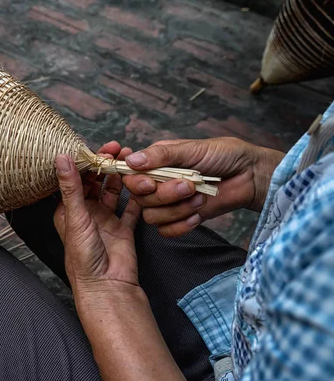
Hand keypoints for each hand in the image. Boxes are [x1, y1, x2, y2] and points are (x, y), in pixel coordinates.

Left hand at [53, 142, 141, 289]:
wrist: (106, 286)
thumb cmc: (83, 256)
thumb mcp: (75, 217)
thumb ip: (71, 187)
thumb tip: (62, 158)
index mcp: (70, 210)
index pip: (78, 179)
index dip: (88, 161)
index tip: (99, 147)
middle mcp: (87, 213)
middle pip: (97, 182)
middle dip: (106, 165)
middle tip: (119, 149)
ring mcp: (106, 220)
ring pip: (114, 192)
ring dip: (121, 177)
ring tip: (131, 161)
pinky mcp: (123, 228)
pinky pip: (131, 208)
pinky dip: (137, 196)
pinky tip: (143, 181)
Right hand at [123, 137, 284, 236]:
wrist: (250, 176)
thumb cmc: (223, 155)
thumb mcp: (191, 149)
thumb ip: (161, 155)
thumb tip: (131, 160)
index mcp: (155, 163)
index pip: (130, 178)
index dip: (136, 183)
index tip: (150, 182)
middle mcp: (157, 184)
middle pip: (141, 200)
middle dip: (164, 195)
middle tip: (189, 186)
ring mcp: (169, 203)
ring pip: (152, 217)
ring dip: (176, 210)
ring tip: (199, 198)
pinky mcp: (181, 219)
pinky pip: (166, 231)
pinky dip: (182, 225)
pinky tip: (198, 213)